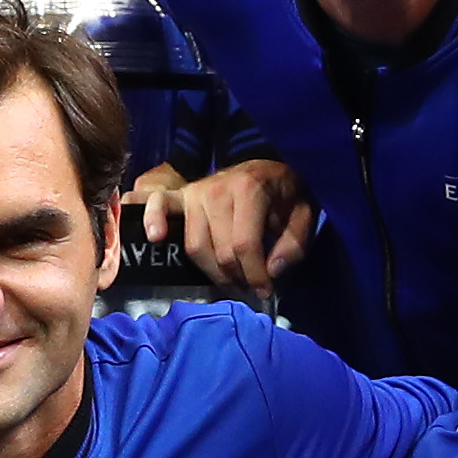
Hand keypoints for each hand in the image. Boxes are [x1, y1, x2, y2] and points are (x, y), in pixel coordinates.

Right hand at [127, 160, 310, 290]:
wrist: (265, 166)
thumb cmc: (283, 194)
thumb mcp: (303, 215)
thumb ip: (293, 244)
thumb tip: (272, 271)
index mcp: (249, 190)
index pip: (244, 245)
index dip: (255, 275)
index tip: (266, 290)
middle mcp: (217, 190)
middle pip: (220, 251)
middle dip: (238, 277)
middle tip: (251, 287)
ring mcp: (195, 192)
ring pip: (195, 246)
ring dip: (212, 272)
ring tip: (230, 280)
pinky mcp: (181, 195)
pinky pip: (160, 207)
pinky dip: (153, 220)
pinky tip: (156, 238)